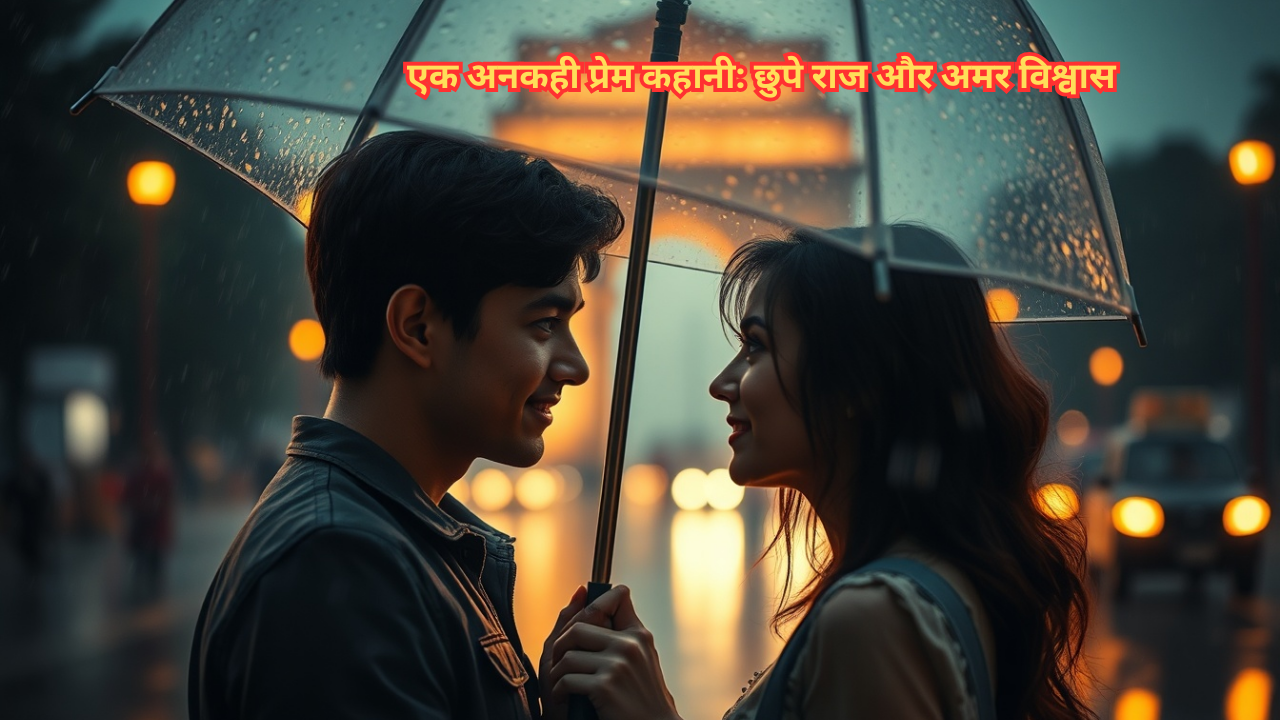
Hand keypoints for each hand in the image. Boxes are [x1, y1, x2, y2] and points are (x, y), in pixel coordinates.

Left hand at [546, 585, 680, 719]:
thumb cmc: (642, 696)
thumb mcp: (638, 657)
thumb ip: (616, 626)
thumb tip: (582, 590)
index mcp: (639, 635)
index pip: (616, 598)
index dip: (595, 604)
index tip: (585, 621)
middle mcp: (629, 645)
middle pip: (579, 626)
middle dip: (562, 644)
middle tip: (559, 660)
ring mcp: (617, 665)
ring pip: (568, 655)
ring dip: (558, 672)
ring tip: (561, 681)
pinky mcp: (604, 686)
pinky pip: (566, 679)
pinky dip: (560, 690)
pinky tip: (566, 696)